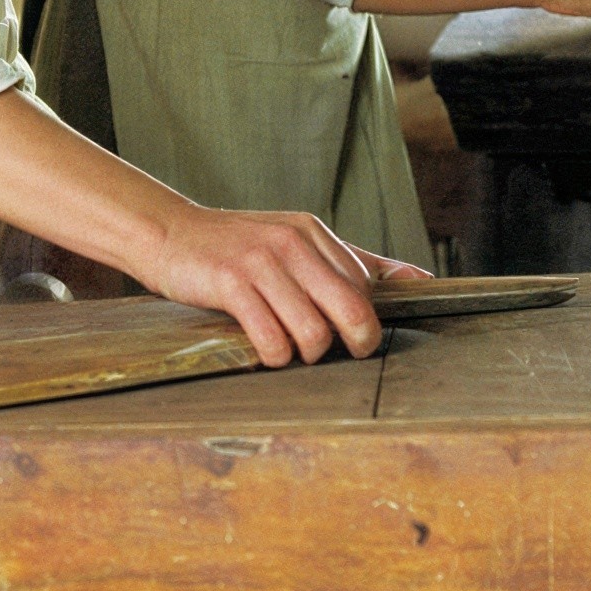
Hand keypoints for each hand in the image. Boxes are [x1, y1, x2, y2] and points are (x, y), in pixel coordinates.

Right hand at [137, 206, 427, 367]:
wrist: (168, 234)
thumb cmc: (236, 248)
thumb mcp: (297, 244)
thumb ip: (356, 263)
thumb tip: (421, 279)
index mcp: (314, 233)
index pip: (365, 288)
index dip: (362, 324)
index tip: (347, 338)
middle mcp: (293, 243)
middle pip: (352, 310)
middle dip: (354, 345)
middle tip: (336, 356)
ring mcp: (262, 262)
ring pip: (313, 331)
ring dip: (306, 356)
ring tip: (291, 353)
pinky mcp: (232, 283)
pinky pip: (271, 338)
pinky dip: (274, 357)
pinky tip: (264, 351)